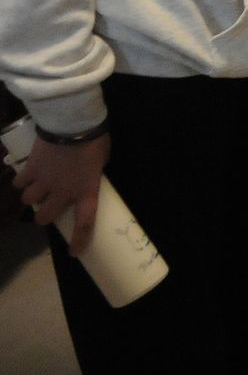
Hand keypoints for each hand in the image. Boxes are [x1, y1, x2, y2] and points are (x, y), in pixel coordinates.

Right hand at [12, 135, 109, 254]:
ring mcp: (44, 181)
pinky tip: (26, 175)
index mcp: (86, 190)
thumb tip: (86, 174)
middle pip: (45, 217)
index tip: (74, 252)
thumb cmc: (94, 139)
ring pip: (29, 201)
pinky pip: (19, 183)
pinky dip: (21, 181)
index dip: (80, 239)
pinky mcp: (30, 169)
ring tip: (36, 187)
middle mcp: (63, 191)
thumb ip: (92, 172)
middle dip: (44, 215)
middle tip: (47, 207)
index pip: (85, 222)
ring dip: (32, 196)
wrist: (72, 123)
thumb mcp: (102, 159)